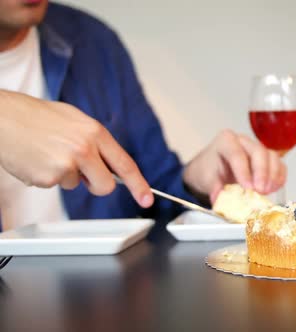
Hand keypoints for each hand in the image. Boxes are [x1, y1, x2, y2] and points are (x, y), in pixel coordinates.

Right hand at [0, 90, 152, 206]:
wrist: (2, 117)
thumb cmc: (36, 117)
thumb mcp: (75, 121)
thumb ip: (95, 142)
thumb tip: (110, 164)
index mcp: (95, 132)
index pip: (125, 164)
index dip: (139, 185)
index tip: (147, 199)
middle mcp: (84, 148)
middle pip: (106, 186)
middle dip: (96, 185)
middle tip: (80, 171)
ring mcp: (66, 164)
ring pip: (77, 185)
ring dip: (65, 175)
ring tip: (48, 153)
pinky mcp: (48, 177)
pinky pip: (55, 185)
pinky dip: (46, 176)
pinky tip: (36, 159)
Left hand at [182, 129, 286, 202]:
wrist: (213, 170)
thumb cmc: (210, 170)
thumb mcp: (206, 178)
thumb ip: (213, 187)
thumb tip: (219, 199)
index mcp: (226, 141)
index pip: (237, 153)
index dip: (243, 171)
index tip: (247, 187)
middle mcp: (244, 141)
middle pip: (259, 152)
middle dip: (262, 172)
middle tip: (260, 190)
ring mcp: (258, 149)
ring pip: (272, 157)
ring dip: (273, 176)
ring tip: (267, 192)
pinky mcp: (268, 159)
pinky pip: (279, 165)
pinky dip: (279, 178)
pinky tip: (273, 189)